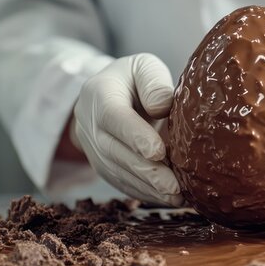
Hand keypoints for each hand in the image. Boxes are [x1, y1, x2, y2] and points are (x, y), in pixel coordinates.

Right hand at [72, 53, 182, 206]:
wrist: (111, 94)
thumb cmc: (135, 80)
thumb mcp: (145, 67)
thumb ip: (154, 82)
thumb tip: (162, 107)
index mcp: (98, 92)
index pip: (113, 116)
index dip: (134, 136)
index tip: (158, 152)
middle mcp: (87, 122)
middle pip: (114, 150)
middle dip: (145, 171)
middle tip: (174, 187)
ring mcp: (90, 147)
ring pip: (115, 172)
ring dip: (146, 187)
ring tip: (177, 197)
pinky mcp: (100, 165)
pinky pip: (119, 182)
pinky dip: (143, 192)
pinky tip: (166, 199)